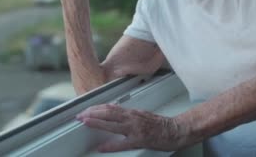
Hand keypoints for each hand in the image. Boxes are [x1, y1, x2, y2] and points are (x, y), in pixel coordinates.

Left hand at [76, 104, 190, 152]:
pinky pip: (122, 144)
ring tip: (86, 122)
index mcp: (132, 112)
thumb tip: (113, 110)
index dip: (96, 108)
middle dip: (92, 113)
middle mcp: (132, 118)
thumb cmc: (160, 124)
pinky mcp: (140, 140)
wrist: (176, 130)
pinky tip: (102, 147)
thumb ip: (127, 114)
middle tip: (80, 115)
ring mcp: (135, 129)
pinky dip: (111, 145)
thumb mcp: (141, 114)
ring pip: (113, 123)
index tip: (86, 110)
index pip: (110, 107)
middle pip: (108, 112)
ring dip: (97, 122)